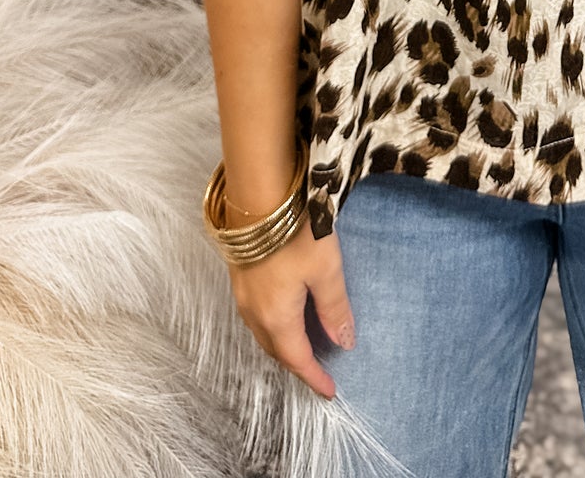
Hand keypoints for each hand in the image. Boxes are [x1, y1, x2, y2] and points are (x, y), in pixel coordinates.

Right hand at [227, 215, 355, 399]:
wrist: (256, 192)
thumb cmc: (294, 231)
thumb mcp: (326, 268)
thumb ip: (334, 307)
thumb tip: (345, 342)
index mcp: (276, 316)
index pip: (296, 359)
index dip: (314, 377)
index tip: (330, 392)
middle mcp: (253, 310)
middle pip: (276, 349)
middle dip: (296, 363)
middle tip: (318, 371)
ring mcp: (242, 292)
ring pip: (263, 332)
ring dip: (282, 345)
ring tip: (303, 346)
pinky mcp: (239, 273)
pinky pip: (255, 314)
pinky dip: (272, 325)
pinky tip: (283, 313)